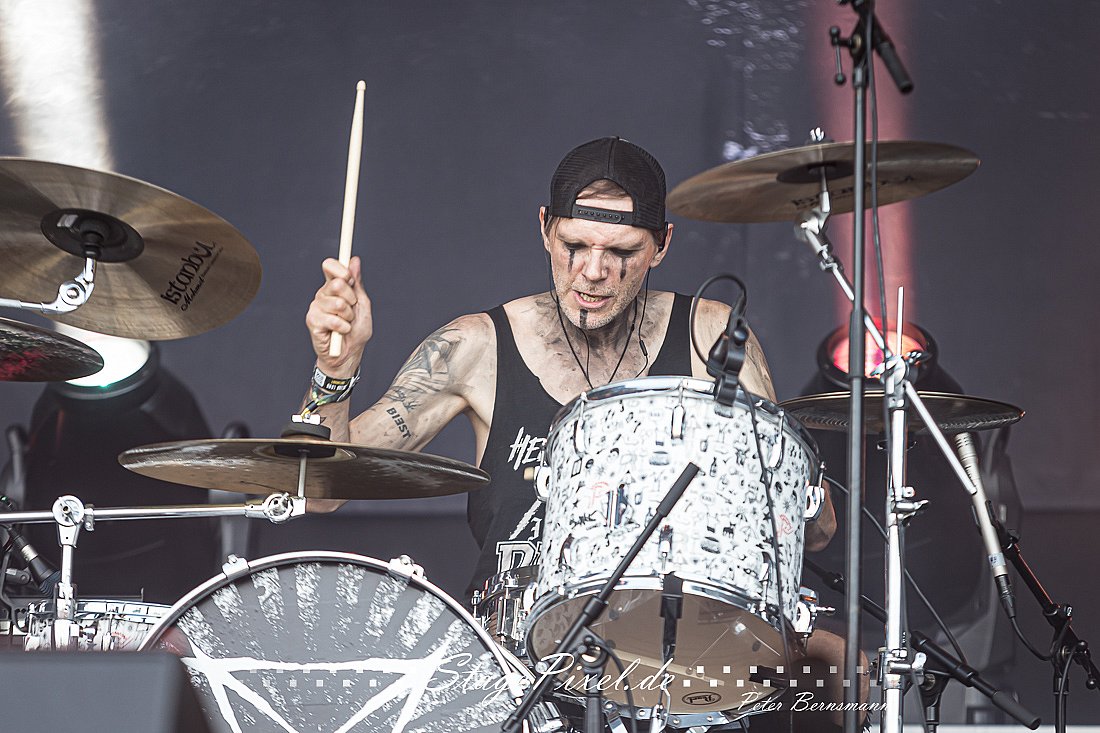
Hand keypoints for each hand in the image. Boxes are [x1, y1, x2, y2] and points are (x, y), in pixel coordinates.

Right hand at [306, 256, 371, 374]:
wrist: (349, 354)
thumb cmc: (356, 331)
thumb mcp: (362, 305)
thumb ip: (357, 284)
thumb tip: (354, 260)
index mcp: (333, 287)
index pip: (330, 266)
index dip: (341, 269)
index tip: (350, 279)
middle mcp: (322, 294)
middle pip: (336, 283)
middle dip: (351, 299)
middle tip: (351, 311)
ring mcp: (316, 307)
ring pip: (338, 303)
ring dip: (348, 317)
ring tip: (346, 324)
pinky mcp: (312, 321)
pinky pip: (334, 319)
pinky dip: (343, 328)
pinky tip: (340, 332)